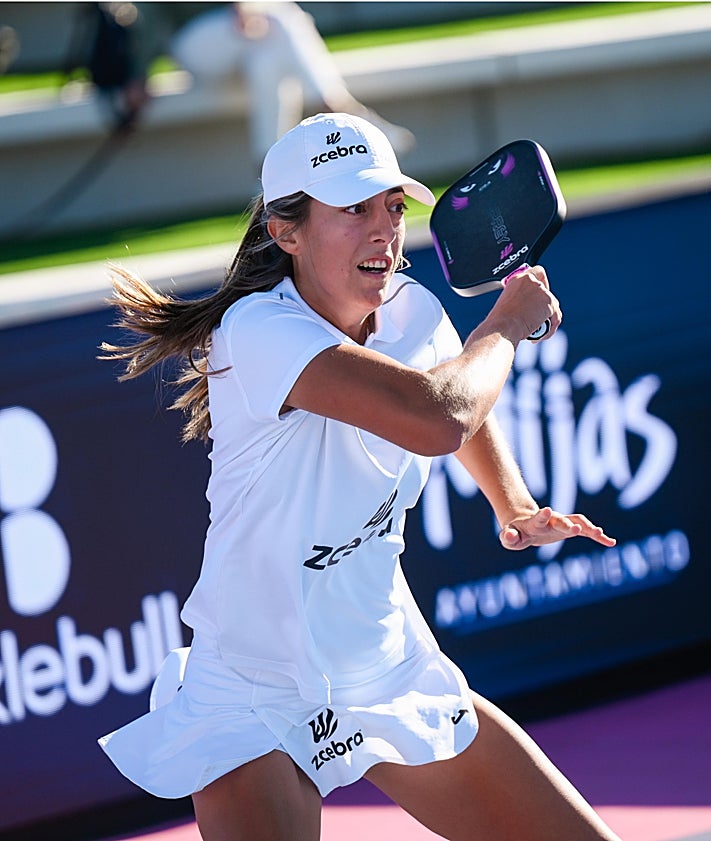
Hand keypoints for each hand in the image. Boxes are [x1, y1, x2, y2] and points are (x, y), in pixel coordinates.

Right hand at [493, 265, 561, 342]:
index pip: (538, 272)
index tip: (539, 294)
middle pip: (547, 292)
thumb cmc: (500, 321)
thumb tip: (530, 306)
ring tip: (535, 330)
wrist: (502, 328)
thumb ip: (521, 299)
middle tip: (535, 318)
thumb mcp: (508, 304)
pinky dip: (550, 328)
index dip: (542, 283)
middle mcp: (531, 281)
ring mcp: (542, 291)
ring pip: (553, 306)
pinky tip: (539, 335)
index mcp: (518, 279)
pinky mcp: (549, 302)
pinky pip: (556, 317)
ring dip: (547, 319)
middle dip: (544, 306)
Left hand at [499, 506, 615, 550]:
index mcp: (535, 522)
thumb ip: (508, 538)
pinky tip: (611, 543)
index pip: (539, 518)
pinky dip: (598, 537)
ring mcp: (563, 523)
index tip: (547, 510)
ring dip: (588, 527)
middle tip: (576, 529)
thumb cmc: (517, 532)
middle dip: (568, 524)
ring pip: (578, 522)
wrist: (526, 524)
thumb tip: (508, 536)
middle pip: (561, 520)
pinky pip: (587, 532)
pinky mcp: (571, 529)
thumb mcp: (509, 538)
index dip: (543, 515)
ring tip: (600, 533)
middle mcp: (551, 520)